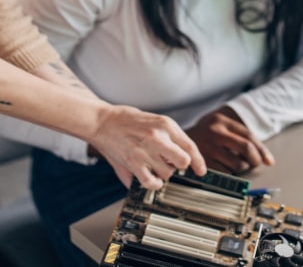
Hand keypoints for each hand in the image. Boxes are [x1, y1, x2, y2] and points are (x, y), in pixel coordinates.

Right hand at [87, 104, 205, 188]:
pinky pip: (152, 182)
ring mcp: (146, 151)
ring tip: (154, 167)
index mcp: (165, 124)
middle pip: (183, 162)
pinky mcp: (134, 163)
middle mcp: (158, 137)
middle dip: (179, 166)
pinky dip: (154, 184)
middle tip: (171, 164)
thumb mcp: (153, 119)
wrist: (101, 121)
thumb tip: (184, 159)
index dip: (198, 161)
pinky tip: (151, 178)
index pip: (190, 146)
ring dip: (164, 174)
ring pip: (168, 174)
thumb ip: (168, 138)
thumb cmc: (125, 120)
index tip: (201, 170)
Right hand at [186, 107, 274, 174]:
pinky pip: (226, 173)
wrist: (176, 139)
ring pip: (237, 163)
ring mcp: (208, 147)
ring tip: (235, 165)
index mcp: (222, 120)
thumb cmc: (205, 135)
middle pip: (246, 148)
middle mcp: (215, 131)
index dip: (262, 150)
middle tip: (254, 164)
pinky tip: (224, 168)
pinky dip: (229, 173)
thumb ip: (241, 138)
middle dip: (254, 160)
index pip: (249, 136)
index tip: (268, 161)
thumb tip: (267, 160)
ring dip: (241, 168)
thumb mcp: (220, 127)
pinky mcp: (202, 162)